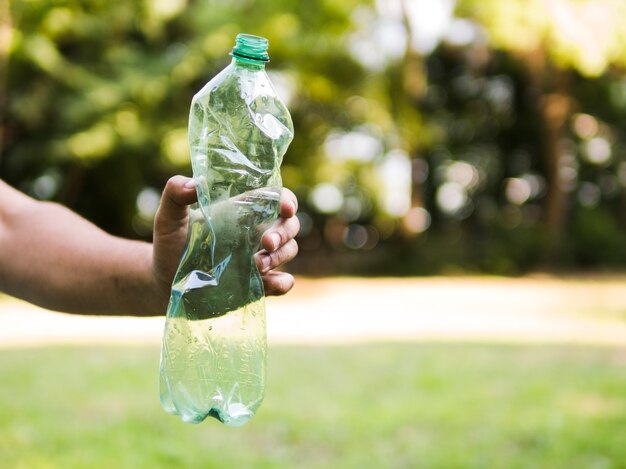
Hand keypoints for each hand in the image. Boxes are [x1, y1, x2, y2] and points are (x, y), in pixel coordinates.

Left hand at [152, 176, 299, 307]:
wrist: (165, 283)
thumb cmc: (169, 246)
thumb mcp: (167, 218)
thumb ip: (175, 194)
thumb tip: (195, 184)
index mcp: (242, 212)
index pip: (275, 198)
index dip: (286, 200)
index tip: (285, 207)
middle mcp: (256, 233)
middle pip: (290, 224)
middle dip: (284, 231)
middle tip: (266, 242)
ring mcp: (260, 259)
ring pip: (290, 250)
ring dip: (280, 256)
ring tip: (257, 264)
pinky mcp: (259, 285)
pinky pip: (285, 282)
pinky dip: (283, 282)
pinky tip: (267, 283)